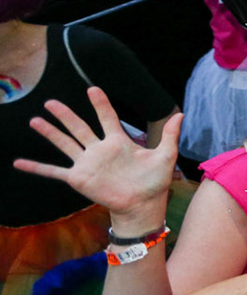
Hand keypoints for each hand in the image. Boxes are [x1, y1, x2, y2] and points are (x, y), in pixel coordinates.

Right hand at [15, 89, 180, 221]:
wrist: (143, 206)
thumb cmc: (154, 182)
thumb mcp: (165, 156)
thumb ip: (170, 135)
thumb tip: (180, 113)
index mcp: (118, 142)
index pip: (107, 117)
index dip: (100, 103)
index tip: (92, 88)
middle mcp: (99, 150)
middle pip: (79, 127)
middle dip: (65, 114)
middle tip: (50, 102)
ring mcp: (87, 163)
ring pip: (65, 144)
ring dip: (50, 133)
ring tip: (35, 120)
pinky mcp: (78, 178)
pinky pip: (54, 172)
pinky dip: (36, 167)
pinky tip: (19, 162)